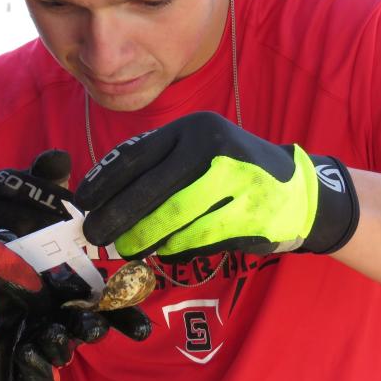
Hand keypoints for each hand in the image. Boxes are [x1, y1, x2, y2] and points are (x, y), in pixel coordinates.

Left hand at [0, 150, 151, 380]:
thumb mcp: (5, 210)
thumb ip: (35, 188)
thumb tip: (57, 158)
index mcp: (65, 286)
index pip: (103, 298)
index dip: (124, 308)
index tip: (138, 312)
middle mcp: (55, 317)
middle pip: (88, 327)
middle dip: (99, 327)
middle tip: (104, 326)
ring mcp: (33, 343)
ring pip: (60, 350)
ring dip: (64, 345)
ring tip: (59, 338)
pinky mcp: (6, 366)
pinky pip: (26, 375)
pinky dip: (33, 370)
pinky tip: (28, 356)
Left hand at [75, 111, 359, 261]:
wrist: (299, 191)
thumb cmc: (232, 171)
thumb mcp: (196, 150)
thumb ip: (156, 164)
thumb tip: (102, 195)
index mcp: (193, 129)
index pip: (136, 156)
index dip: (104, 183)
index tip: (82, 204)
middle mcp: (214, 148)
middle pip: (151, 190)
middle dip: (117, 216)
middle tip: (96, 235)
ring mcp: (236, 182)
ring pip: (174, 218)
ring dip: (145, 237)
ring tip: (127, 248)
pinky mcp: (251, 215)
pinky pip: (200, 237)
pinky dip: (176, 247)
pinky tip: (164, 250)